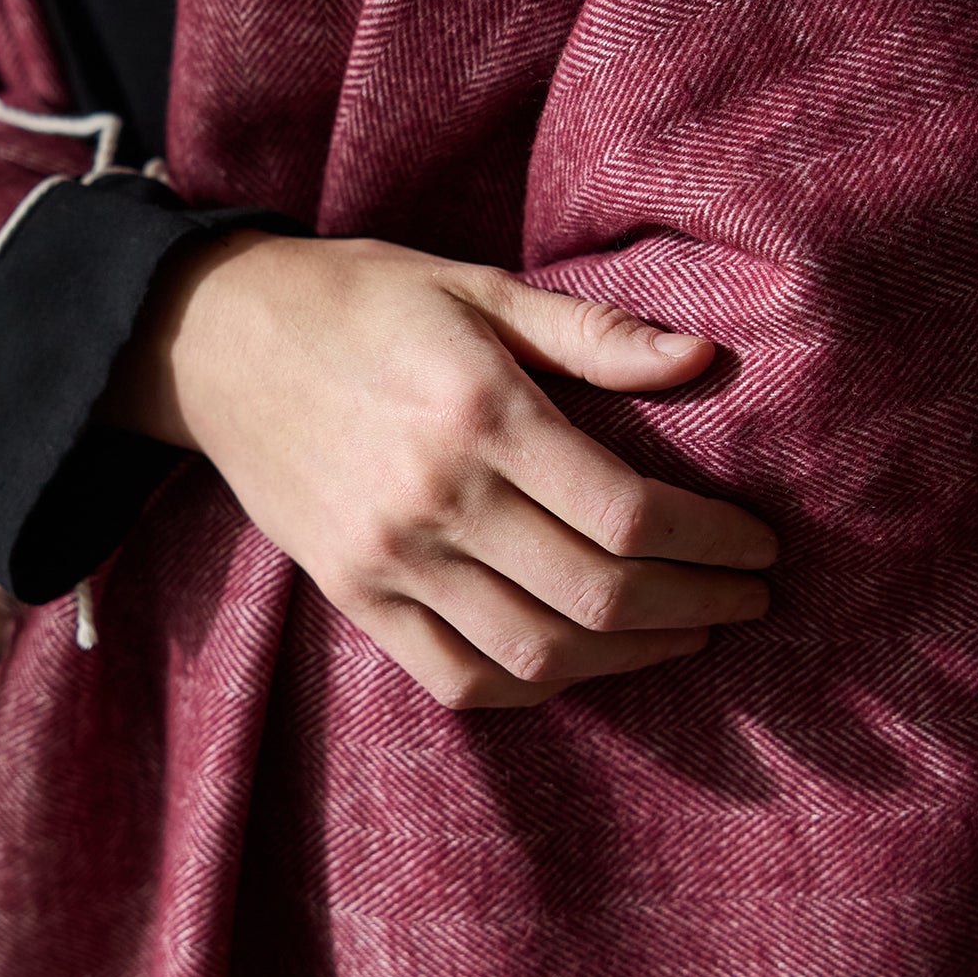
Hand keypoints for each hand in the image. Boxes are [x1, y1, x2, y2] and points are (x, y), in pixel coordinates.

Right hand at [104, 233, 776, 709]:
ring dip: (630, 658)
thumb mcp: (477, 288)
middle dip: (695, 607)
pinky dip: (534, 688)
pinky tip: (584, 664)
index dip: (712, 543)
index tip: (759, 547)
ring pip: (537, 651)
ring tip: (685, 635)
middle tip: (748, 600)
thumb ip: (591, 333)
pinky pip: (459, 677)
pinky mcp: (354, 594)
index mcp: (479, 412)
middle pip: (596, 592)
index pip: (626, 512)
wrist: (217, 344)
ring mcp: (390, 558)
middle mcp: (436, 497)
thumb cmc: (363, 302)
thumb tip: (703, 362)